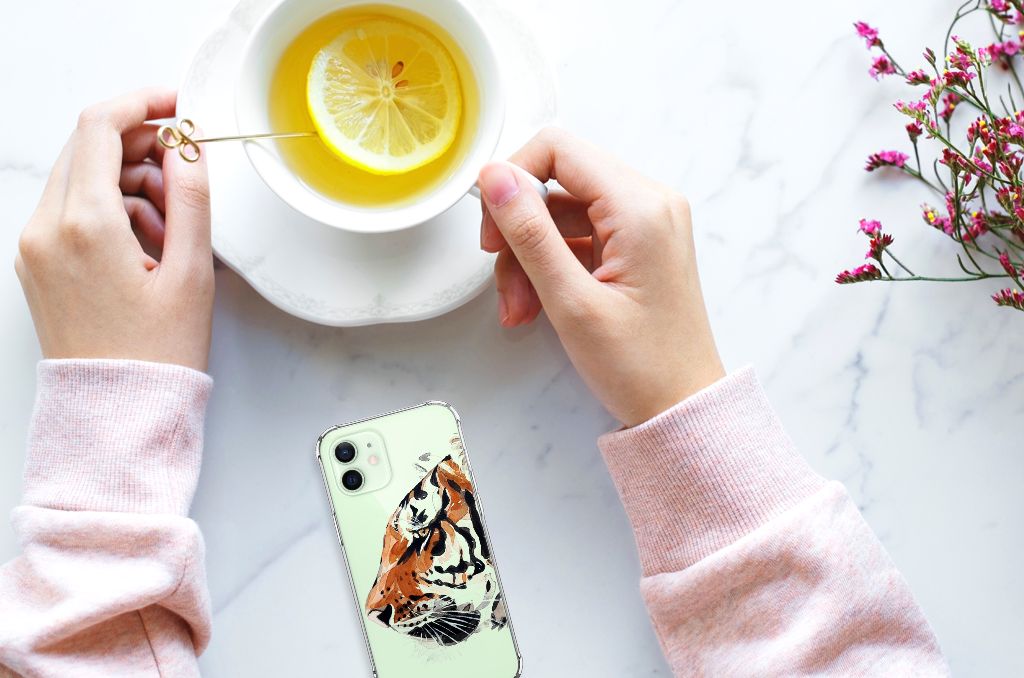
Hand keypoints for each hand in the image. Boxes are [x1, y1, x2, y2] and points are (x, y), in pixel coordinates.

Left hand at [15, 88, 213, 371]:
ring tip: (173, 228)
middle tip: (185, 174)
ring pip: (81, 178)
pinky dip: (110, 210)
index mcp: (85, 225)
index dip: (143, 103)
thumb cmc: (156, 354)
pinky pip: (72, 210)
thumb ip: (191, 198)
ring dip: (129, 182)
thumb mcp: (191, 273)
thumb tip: (188, 147)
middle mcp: (47, 229)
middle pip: (88, 148)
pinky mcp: (37, 263)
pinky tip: (147, 244)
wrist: (117, 412)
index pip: (101, 127)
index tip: (176, 105)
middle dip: (141, 147)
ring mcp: (35, 246)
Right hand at [478, 128, 723, 426]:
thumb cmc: (641, 366)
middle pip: (557, 182)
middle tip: (502, 278)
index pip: (558, 149)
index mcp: (640, 207)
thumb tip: (494, 177)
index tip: (492, 227)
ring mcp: (645, 224)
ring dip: (529, 257)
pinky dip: (551, 267)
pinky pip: (578, 237)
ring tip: (520, 309)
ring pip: (561, 213)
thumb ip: (530, 233)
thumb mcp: (571, 301)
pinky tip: (537, 306)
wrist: (683, 408)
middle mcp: (649, 203)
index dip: (513, 179)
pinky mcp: (637, 245)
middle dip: (519, 230)